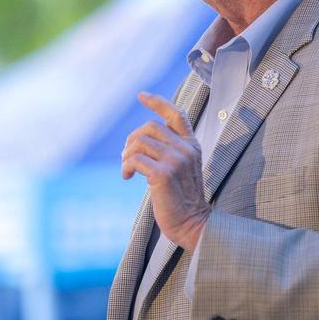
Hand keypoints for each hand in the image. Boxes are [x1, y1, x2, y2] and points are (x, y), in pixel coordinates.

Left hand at [121, 92, 209, 249]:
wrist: (191, 223)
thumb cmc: (181, 199)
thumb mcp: (180, 169)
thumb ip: (169, 151)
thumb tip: (138, 142)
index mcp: (192, 145)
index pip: (176, 115)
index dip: (158, 102)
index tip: (141, 95)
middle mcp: (186, 149)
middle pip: (150, 127)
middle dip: (132, 139)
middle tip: (127, 158)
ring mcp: (176, 161)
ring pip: (140, 142)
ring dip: (127, 156)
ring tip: (128, 171)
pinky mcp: (164, 174)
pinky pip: (135, 159)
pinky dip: (127, 167)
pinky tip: (128, 177)